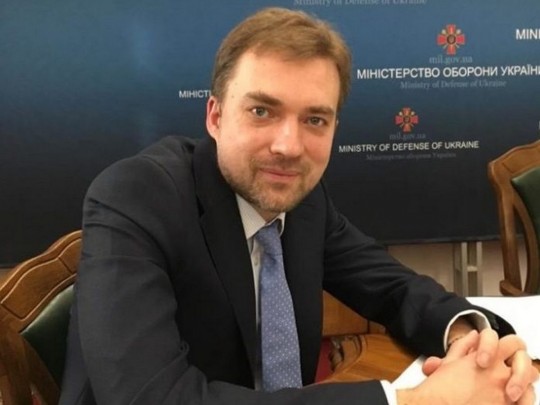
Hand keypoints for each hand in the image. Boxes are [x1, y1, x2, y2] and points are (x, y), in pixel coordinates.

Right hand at [421, 329, 537, 402]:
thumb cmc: (439, 390)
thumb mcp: (449, 362)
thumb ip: (464, 346)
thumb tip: (474, 336)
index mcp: (487, 358)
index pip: (512, 342)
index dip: (508, 346)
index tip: (498, 356)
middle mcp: (500, 375)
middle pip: (525, 363)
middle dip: (521, 368)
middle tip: (513, 374)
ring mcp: (505, 395)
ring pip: (530, 387)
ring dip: (523, 388)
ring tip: (511, 393)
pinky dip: (519, 404)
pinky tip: (508, 404)